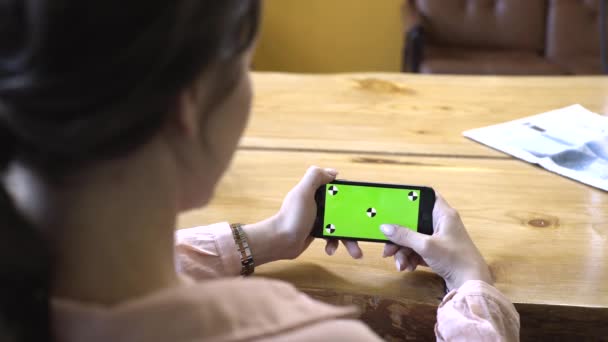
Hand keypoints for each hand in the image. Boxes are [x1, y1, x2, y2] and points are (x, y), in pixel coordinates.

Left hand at [243, 166, 361, 264]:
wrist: (280, 241)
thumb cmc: (292, 217)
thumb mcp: (303, 192)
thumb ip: (315, 176)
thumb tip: (333, 172)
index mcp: (317, 191)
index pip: (340, 190)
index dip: (351, 196)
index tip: (361, 205)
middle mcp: (319, 202)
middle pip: (345, 210)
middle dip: (355, 222)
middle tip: (363, 231)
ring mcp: (319, 217)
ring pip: (341, 226)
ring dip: (349, 239)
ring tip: (356, 252)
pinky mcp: (318, 231)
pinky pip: (333, 237)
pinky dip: (334, 244)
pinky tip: (330, 250)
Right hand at [380, 192, 492, 290]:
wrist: (471, 284)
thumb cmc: (455, 259)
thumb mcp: (426, 246)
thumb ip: (405, 236)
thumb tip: (385, 227)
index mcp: (443, 215)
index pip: (426, 197)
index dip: (410, 198)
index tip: (394, 205)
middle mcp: (441, 224)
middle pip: (414, 222)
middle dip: (399, 236)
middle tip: (388, 247)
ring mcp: (439, 239)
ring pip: (414, 238)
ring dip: (403, 251)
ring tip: (400, 264)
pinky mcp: (438, 253)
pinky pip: (418, 250)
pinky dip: (411, 258)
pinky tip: (408, 267)